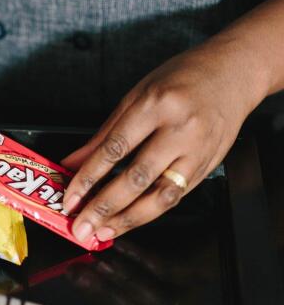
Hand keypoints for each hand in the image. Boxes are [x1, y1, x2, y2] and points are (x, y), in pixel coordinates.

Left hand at [61, 37, 267, 241]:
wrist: (232, 73)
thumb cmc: (181, 79)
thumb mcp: (135, 96)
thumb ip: (103, 135)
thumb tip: (73, 163)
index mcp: (155, 105)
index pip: (114, 149)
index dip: (88, 178)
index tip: (71, 197)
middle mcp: (179, 130)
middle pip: (137, 177)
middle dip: (104, 206)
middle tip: (82, 225)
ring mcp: (197, 151)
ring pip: (161, 195)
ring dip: (128, 219)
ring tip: (104, 231)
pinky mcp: (207, 166)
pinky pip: (175, 196)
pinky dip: (150, 212)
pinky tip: (129, 220)